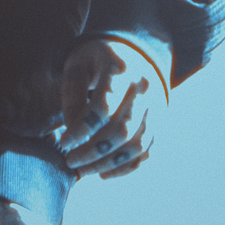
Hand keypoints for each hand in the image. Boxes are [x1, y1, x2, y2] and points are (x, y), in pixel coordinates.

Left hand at [57, 38, 163, 178]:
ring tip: (83, 170)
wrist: (136, 53)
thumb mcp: (79, 65)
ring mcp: (157, 108)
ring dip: (107, 164)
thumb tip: (73, 131)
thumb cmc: (98, 61)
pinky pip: (146, 152)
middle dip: (91, 152)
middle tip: (70, 160)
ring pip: (135, 146)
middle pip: (120, 131)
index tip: (64, 142)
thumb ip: (72, 95)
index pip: (102, 108)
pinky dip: (125, 168)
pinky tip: (103, 172)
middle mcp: (145, 90)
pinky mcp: (161, 123)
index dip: (81, 130)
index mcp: (122, 69)